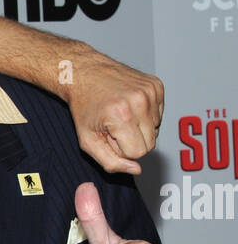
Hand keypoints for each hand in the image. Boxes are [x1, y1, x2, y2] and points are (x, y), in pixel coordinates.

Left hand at [62, 48, 163, 176]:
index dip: (122, 149)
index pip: (138, 153)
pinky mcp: (157, 85)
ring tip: (121, 115)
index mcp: (121, 115)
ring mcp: (151, 91)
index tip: (109, 136)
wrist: (86, 73)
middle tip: (114, 126)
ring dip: (139, 127)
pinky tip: (129, 106)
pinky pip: (159, 114)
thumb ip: (110, 162)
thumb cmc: (84, 107)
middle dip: (132, 140)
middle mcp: (140, 101)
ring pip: (156, 129)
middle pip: (150, 143)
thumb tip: (136, 170)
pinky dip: (146, 114)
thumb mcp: (88, 141)